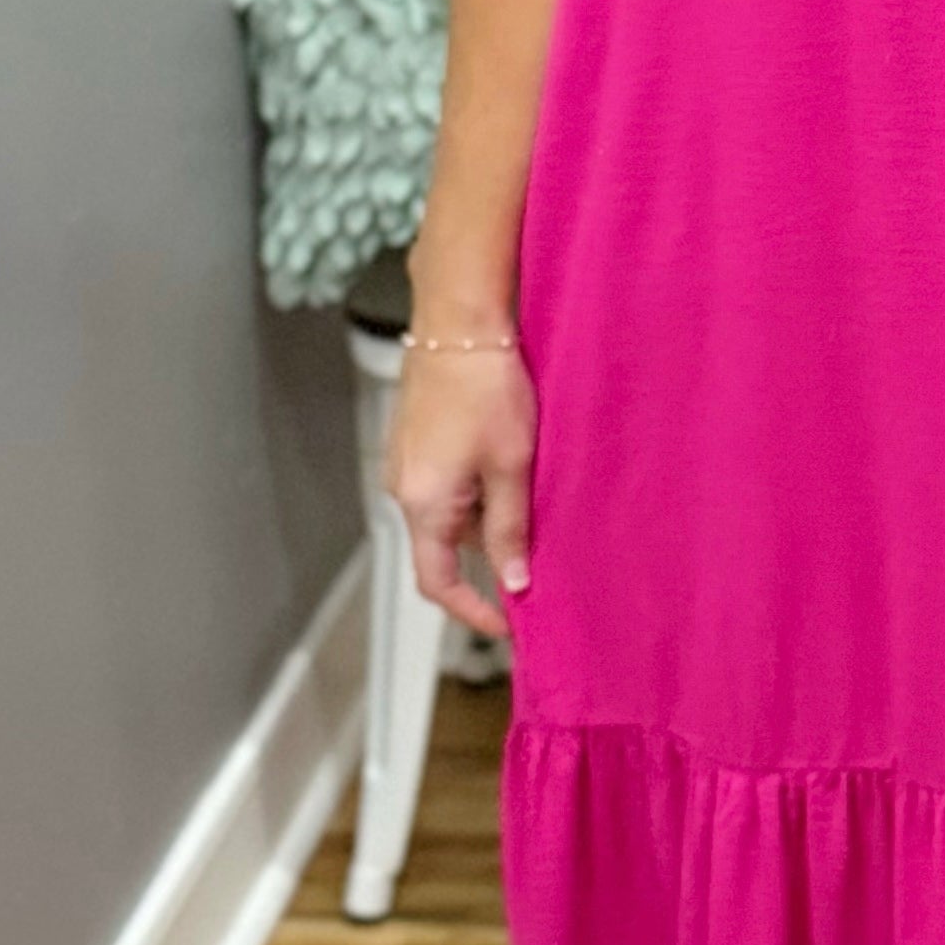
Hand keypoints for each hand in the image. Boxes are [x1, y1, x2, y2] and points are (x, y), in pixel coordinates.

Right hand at [383, 345, 535, 643]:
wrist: (459, 321)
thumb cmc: (486, 386)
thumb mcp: (512, 465)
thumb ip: (511, 529)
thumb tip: (516, 581)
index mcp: (423, 504)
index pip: (438, 583)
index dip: (473, 610)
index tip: (508, 624)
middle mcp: (404, 489)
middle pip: (447, 547)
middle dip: (492, 552)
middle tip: (540, 544)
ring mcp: (405, 463)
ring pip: (450, 513)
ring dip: (488, 514)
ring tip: (530, 488)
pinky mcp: (414, 440)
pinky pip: (446, 483)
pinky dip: (478, 487)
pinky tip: (508, 460)